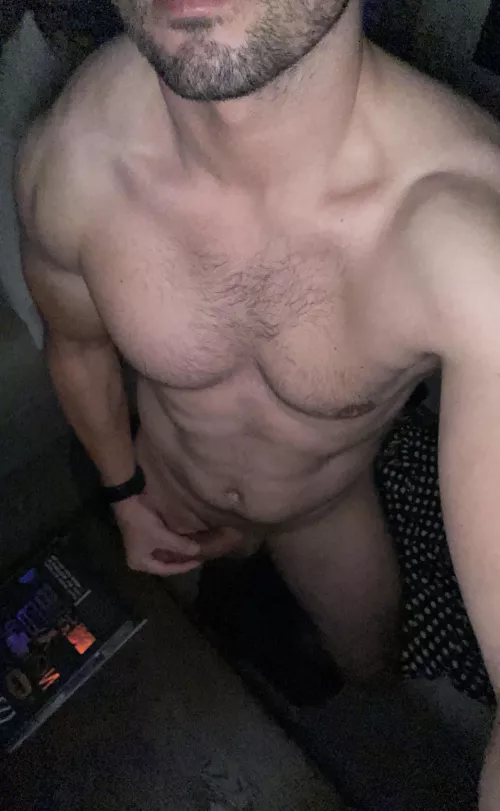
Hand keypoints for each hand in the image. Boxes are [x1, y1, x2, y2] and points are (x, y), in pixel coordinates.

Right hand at [113, 494, 243, 575]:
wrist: (128, 498)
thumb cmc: (141, 522)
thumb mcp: (161, 536)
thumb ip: (180, 545)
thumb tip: (197, 550)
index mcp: (140, 563)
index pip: (166, 570)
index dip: (183, 567)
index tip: (198, 561)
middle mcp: (140, 557)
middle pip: (165, 562)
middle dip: (181, 559)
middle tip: (198, 556)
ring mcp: (143, 545)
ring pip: (165, 552)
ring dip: (179, 550)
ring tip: (195, 549)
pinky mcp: (147, 534)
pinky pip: (164, 542)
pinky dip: (174, 542)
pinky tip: (186, 540)